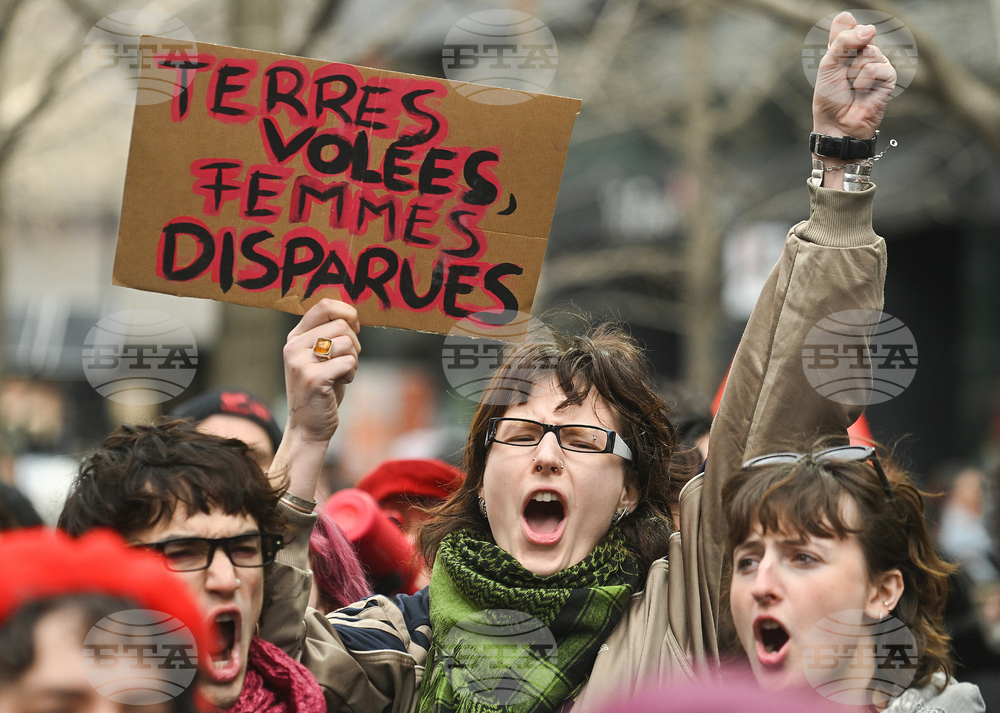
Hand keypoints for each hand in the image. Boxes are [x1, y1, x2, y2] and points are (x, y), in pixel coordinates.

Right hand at [283, 299, 360, 444]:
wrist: (308, 426)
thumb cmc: (322, 389)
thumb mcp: (319, 357)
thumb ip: (328, 335)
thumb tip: (352, 314)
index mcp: (295, 337)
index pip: (324, 306)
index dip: (347, 312)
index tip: (355, 327)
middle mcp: (293, 346)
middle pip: (341, 325)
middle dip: (354, 343)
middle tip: (346, 361)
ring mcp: (301, 362)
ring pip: (347, 343)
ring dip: (353, 360)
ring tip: (341, 374)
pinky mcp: (313, 378)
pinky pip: (349, 362)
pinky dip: (351, 373)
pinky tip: (340, 384)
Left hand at [813, 11, 896, 142]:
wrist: (836, 123)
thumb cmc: (830, 96)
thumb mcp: (828, 65)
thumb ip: (843, 42)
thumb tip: (870, 29)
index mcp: (847, 47)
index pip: (848, 23)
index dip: (843, 30)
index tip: (836, 42)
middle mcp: (865, 52)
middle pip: (860, 36)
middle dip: (845, 59)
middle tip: (842, 77)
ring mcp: (878, 64)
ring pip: (870, 52)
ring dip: (853, 72)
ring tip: (852, 87)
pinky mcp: (888, 78)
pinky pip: (878, 68)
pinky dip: (864, 81)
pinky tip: (862, 92)